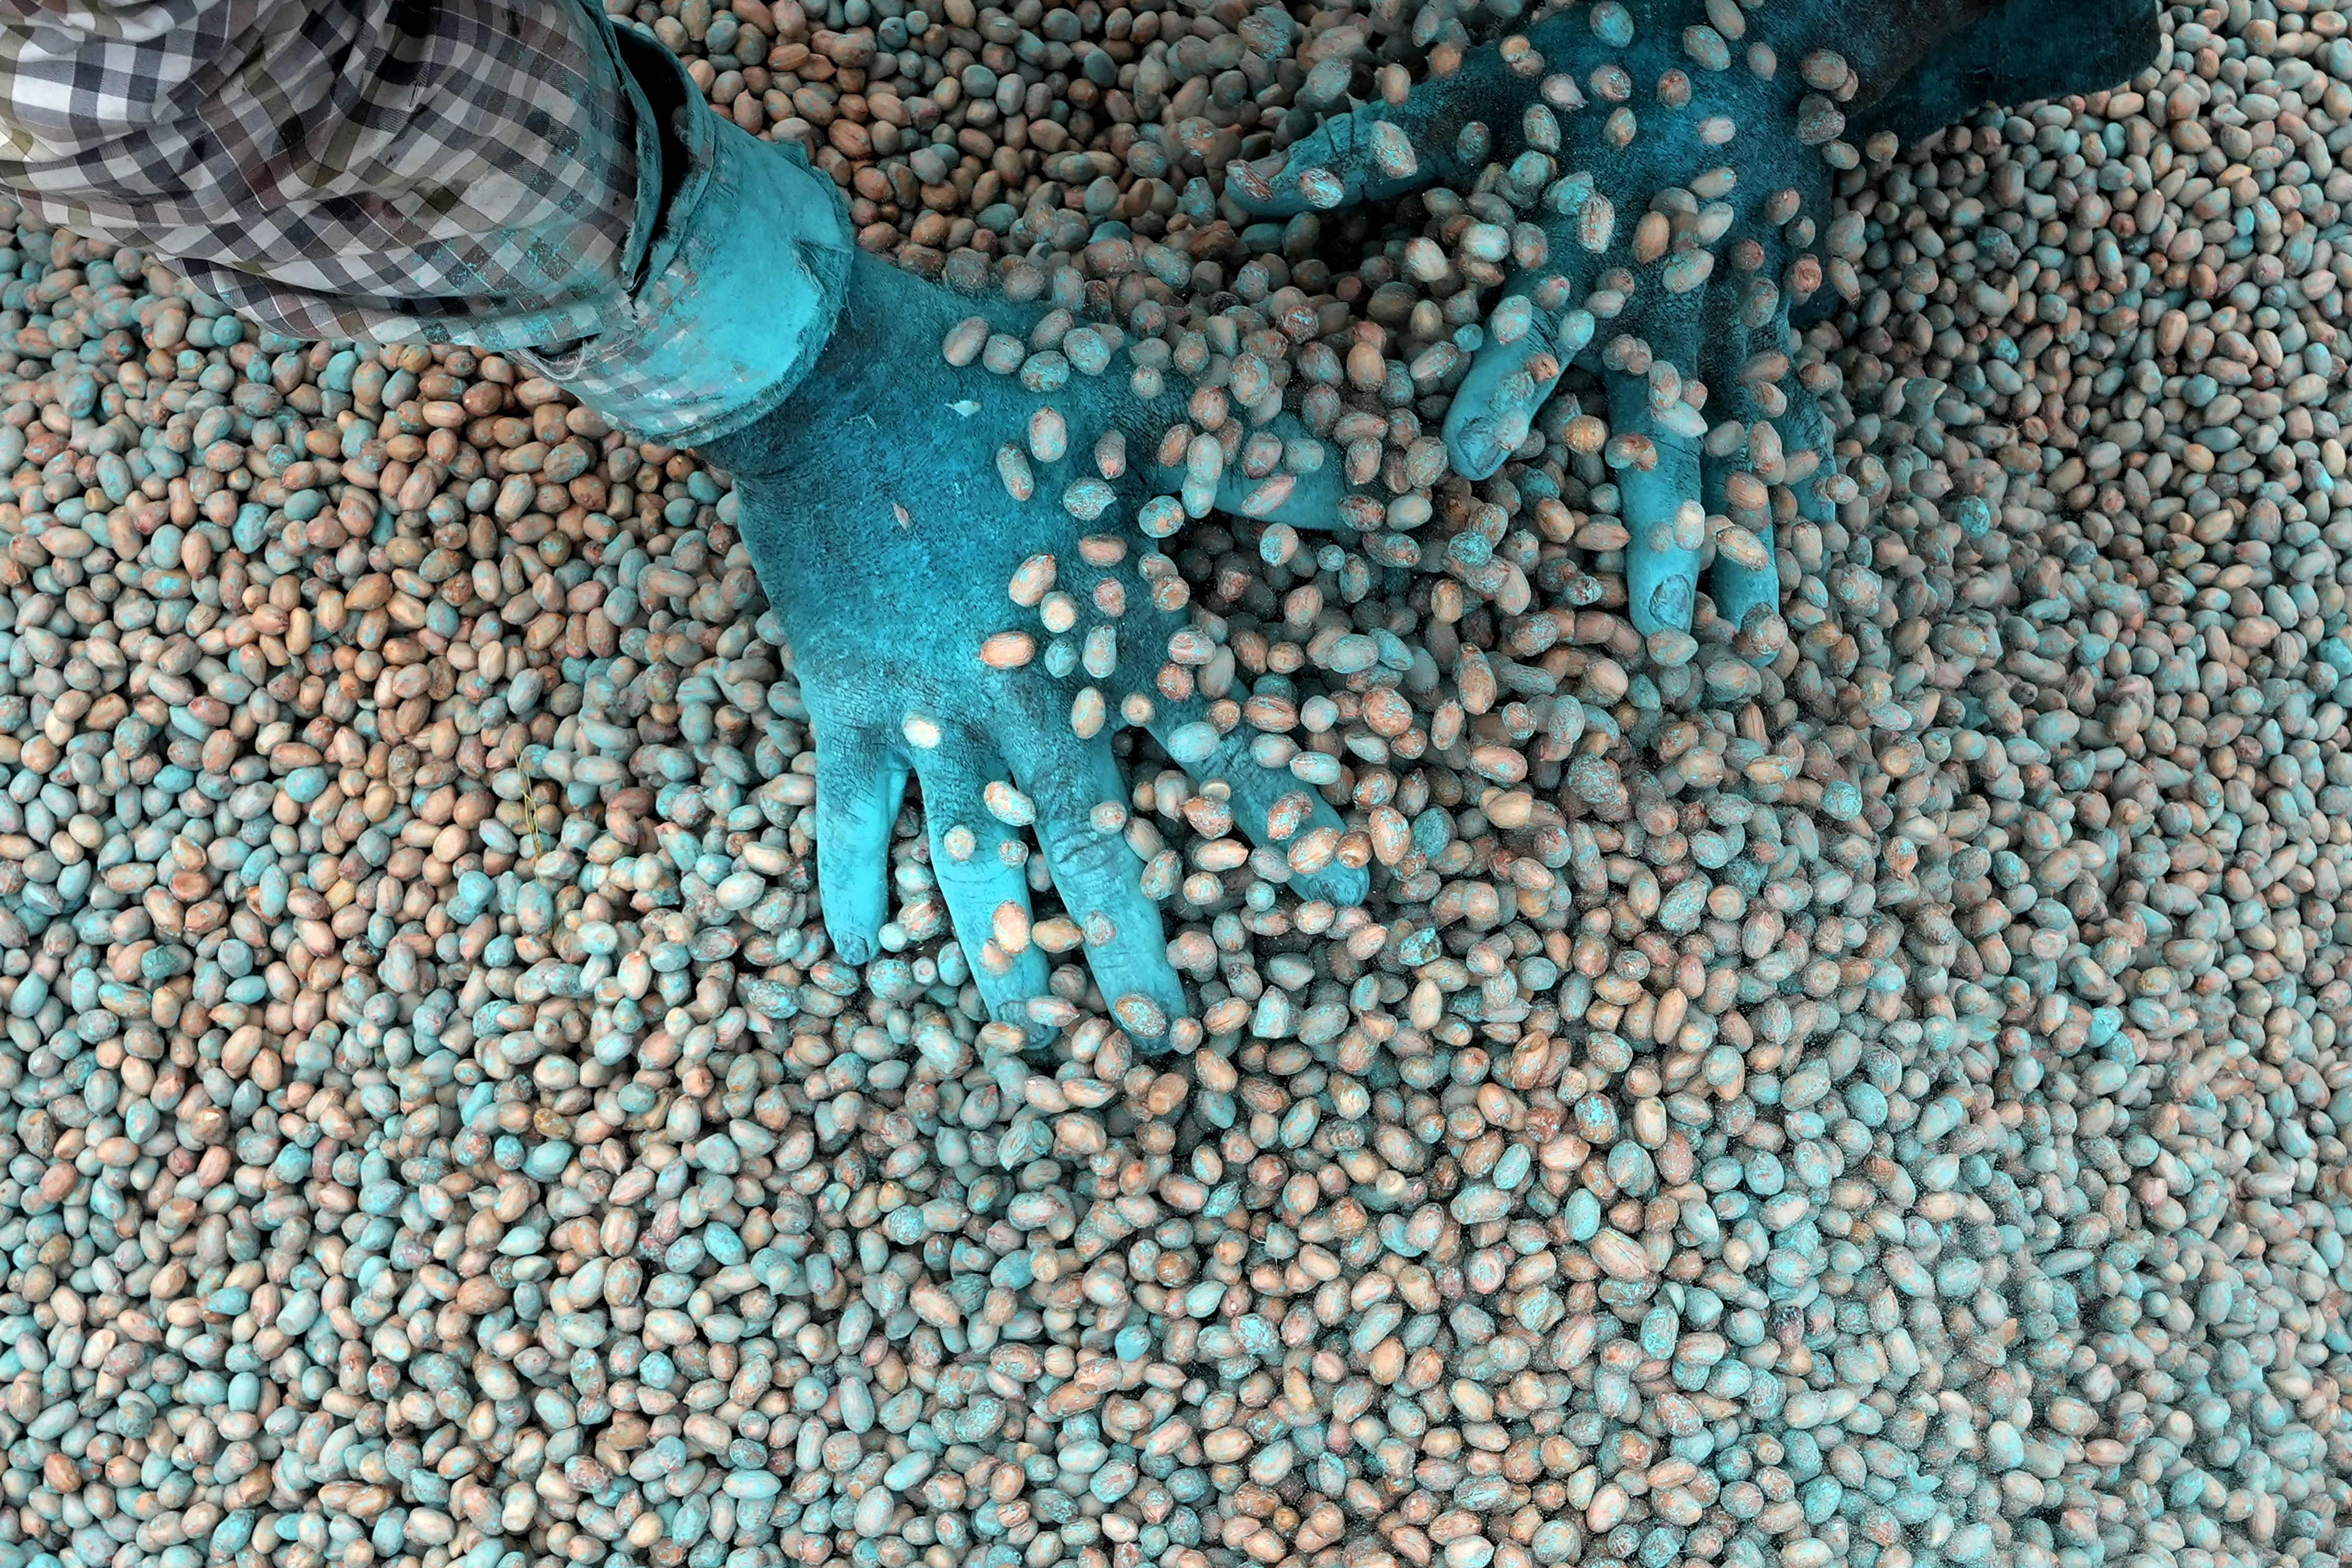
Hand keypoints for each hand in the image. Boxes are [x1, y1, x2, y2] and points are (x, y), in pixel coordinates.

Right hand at [700, 251, 1368, 1047]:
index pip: (1226, 746)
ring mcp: (932, 711)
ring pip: (971, 860)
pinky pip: (846, 815)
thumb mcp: (1160, 404)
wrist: (829, 374)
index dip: (1287, 818)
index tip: (1344, 900)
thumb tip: (1393, 493)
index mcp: (1119, 629)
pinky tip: (858, 956)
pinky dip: (848, 882)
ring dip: (998, 951)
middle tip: (1156, 1036)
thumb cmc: (1000, 383)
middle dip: (1130, 945)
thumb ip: (1274, 464)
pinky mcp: (847, 701)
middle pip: (1094, 846)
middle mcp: (1033, 696)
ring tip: (1026, 1035)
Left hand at [1227, 0, 2152, 643]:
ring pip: (1749, 423)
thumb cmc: (1608, 48)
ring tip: (1742, 625)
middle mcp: (1680, 271)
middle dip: (1666, 512)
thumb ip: (1379, 147)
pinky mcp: (1787, 296)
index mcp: (1599, 219)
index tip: (1475, 462)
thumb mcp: (1492, 79)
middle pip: (1672, 403)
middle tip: (1653, 619)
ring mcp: (1747, 291)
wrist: (1769, 5)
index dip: (1511, 382)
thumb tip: (1246, 188)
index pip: (1546, 312)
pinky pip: (1790, 394)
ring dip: (1748, 525)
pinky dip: (1793, 470)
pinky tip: (1795, 553)